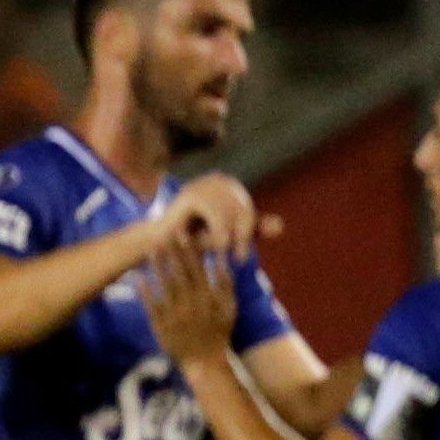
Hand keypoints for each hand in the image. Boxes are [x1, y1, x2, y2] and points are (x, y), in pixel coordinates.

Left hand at [139, 237, 237, 366]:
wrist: (204, 361)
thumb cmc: (218, 331)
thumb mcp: (229, 307)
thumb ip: (227, 284)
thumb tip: (223, 260)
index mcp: (209, 297)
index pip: (199, 269)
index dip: (190, 250)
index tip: (184, 233)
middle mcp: (192, 304)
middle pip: (181, 273)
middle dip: (173, 252)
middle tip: (164, 232)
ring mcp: (176, 315)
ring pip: (166, 286)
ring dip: (158, 266)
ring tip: (151, 248)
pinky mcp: (161, 325)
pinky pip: (152, 306)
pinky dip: (145, 291)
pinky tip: (138, 276)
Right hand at [160, 172, 277, 255]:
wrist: (158, 245)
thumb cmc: (190, 242)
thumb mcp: (226, 236)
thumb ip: (251, 230)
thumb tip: (281, 226)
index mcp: (227, 184)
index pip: (247, 209)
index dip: (247, 233)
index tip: (241, 255)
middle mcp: (217, 179)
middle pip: (243, 210)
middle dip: (241, 237)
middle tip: (237, 259)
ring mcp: (203, 184)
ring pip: (232, 214)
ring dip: (231, 238)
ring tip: (225, 256)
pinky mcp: (193, 195)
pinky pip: (218, 215)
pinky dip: (220, 234)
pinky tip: (217, 248)